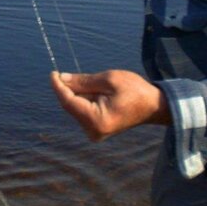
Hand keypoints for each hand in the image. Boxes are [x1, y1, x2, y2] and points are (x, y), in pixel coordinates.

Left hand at [50, 69, 171, 141]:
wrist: (153, 106)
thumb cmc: (135, 90)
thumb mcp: (109, 79)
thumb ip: (84, 81)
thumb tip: (62, 79)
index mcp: (97, 120)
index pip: (68, 102)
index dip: (58, 86)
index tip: (53, 73)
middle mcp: (93, 131)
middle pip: (71, 105)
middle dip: (70, 88)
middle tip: (72, 73)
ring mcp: (94, 132)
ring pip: (76, 107)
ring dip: (79, 93)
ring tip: (99, 86)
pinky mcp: (96, 129)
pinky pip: (83, 110)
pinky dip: (84, 99)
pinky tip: (97, 93)